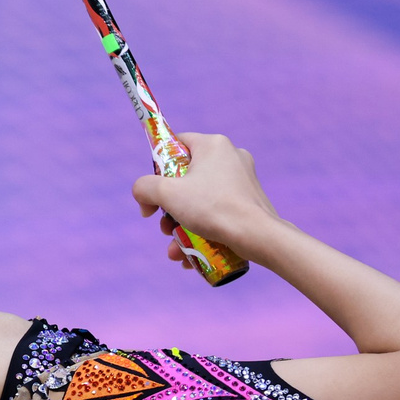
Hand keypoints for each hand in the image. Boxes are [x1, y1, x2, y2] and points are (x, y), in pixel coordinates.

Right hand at [132, 132, 295, 269]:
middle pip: (186, 178)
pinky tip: (192, 254)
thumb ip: (144, 188)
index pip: (176, 144)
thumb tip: (142, 194)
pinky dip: (203, 229)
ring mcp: (243, 179)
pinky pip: (218, 211)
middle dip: (170, 209)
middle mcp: (230, 156)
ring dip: (183, 225)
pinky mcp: (249, 201)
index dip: (159, 168)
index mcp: (213, 144)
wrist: (258, 236)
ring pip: (201, 199)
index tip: (153, 193)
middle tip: (164, 228)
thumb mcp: (168, 194)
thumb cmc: (213, 208)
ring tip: (176, 250)